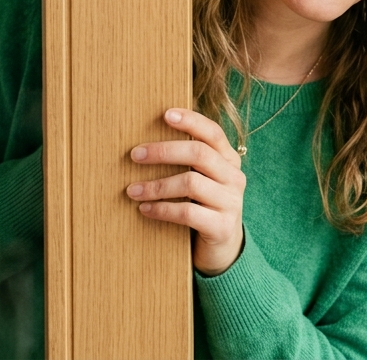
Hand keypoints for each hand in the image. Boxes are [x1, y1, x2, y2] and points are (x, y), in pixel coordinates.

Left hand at [127, 109, 245, 276]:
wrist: (223, 251)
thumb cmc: (203, 207)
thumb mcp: (201, 180)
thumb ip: (189, 161)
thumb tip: (146, 141)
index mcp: (229, 160)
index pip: (213, 132)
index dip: (191, 121)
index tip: (165, 114)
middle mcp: (234, 178)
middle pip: (199, 154)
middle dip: (164, 151)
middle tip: (135, 155)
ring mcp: (231, 202)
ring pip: (191, 183)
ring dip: (156, 185)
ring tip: (132, 189)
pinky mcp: (222, 226)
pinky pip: (188, 212)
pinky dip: (162, 209)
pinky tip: (145, 209)